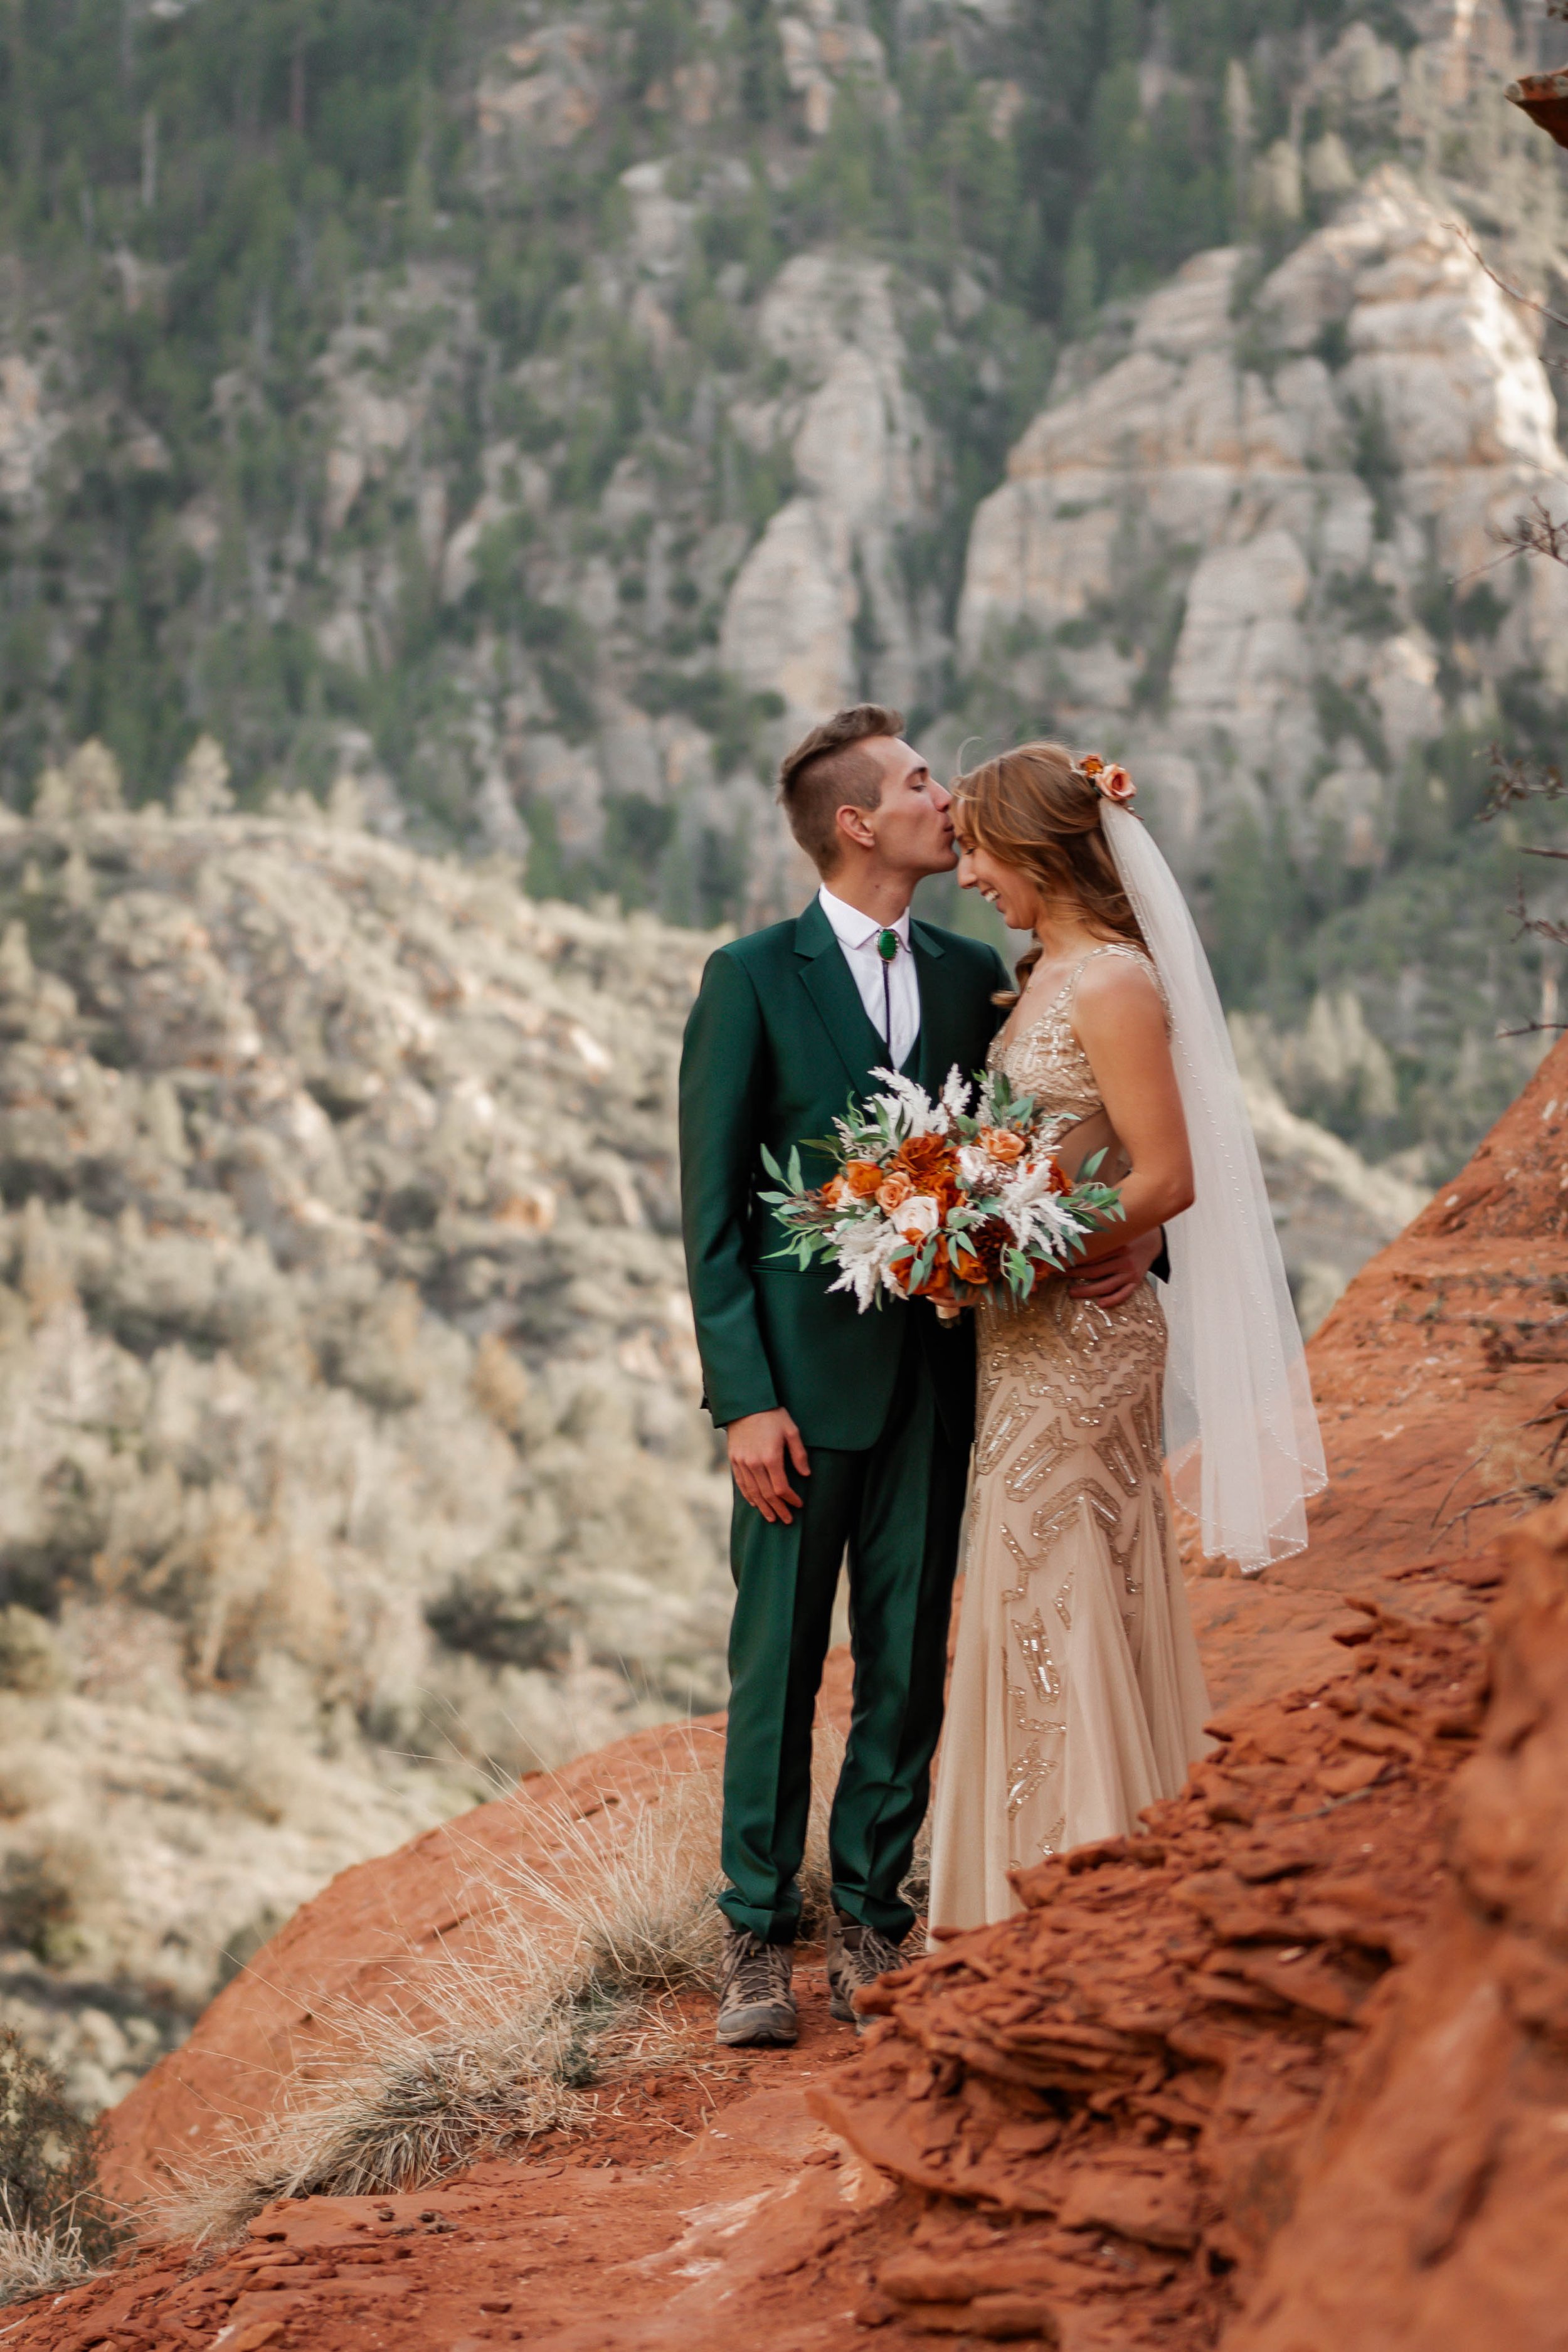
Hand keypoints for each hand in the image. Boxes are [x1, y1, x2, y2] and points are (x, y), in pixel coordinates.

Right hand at [726, 1407, 809, 1524]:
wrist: (745, 1404)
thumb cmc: (772, 1415)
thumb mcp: (791, 1430)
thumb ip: (799, 1454)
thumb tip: (806, 1474)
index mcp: (771, 1457)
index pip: (781, 1488)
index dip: (791, 1499)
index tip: (798, 1504)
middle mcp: (754, 1463)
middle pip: (767, 1494)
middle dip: (778, 1509)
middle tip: (786, 1520)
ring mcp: (742, 1462)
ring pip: (753, 1492)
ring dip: (763, 1507)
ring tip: (771, 1517)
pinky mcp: (734, 1459)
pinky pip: (741, 1483)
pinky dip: (748, 1496)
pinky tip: (755, 1503)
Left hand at [1067, 1227, 1162, 1307]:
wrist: (1153, 1241)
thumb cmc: (1128, 1235)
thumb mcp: (1116, 1232)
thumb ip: (1099, 1236)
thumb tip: (1073, 1237)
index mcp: (1117, 1245)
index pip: (1091, 1255)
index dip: (1073, 1259)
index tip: (1058, 1261)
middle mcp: (1124, 1259)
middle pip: (1095, 1270)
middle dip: (1075, 1274)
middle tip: (1058, 1276)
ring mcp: (1131, 1272)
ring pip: (1106, 1285)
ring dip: (1088, 1290)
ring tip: (1072, 1292)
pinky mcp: (1137, 1281)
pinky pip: (1124, 1294)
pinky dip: (1113, 1299)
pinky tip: (1100, 1304)